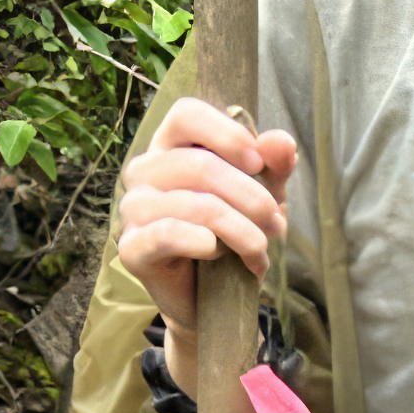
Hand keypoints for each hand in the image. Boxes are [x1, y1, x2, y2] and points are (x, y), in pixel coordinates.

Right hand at [113, 99, 296, 396]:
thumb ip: (272, 167)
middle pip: (200, 165)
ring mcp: (133, 209)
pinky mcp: (132, 248)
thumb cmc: (234, 235)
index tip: (258, 163)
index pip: (186, 114)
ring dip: (242, 231)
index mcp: (171, 147)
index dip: (226, 133)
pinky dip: (203, 242)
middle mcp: (145, 171)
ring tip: (260, 252)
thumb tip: (281, 142)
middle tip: (277, 225)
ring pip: (194, 204)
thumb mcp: (263, 196)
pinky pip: (168, 234)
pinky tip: (218, 252)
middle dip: (252, 198)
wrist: (215, 298)